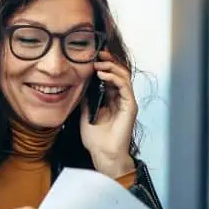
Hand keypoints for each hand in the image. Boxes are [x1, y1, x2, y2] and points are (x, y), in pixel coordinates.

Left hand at [80, 50, 136, 177]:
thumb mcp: (85, 113)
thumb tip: (77, 84)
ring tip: (99, 62)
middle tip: (98, 54)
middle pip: (119, 73)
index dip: (103, 65)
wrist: (103, 154)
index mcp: (111, 99)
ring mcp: (127, 102)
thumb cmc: (95, 139)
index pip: (110, 76)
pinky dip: (114, 78)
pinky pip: (125, 87)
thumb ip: (85, 99)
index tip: (92, 57)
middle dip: (109, 61)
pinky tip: (103, 75)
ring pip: (123, 76)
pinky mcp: (130, 107)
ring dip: (111, 67)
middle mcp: (121, 99)